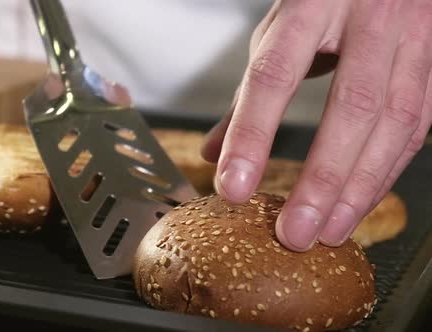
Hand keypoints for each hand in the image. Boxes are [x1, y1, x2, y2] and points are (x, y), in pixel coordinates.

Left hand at [201, 0, 431, 251]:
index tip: (233, 186)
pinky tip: (364, 200)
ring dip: (360, 187)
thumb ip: (248, 94)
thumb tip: (214, 153)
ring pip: (395, 122)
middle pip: (350, 107)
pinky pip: (420, 124)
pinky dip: (389, 169)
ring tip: (329, 230)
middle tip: (294, 232)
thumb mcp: (278, 32)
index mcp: (311, 4)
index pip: (275, 75)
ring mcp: (414, 36)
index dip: (252, 135)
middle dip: (322, 179)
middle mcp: (370, 17)